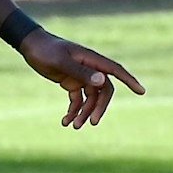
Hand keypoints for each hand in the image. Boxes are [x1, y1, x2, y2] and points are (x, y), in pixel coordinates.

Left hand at [17, 29, 144, 127]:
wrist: (31, 47)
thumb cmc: (46, 51)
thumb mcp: (61, 61)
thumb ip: (80, 71)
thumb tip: (103, 81)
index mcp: (92, 60)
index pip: (116, 71)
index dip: (130, 81)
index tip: (141, 91)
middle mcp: (90, 69)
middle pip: (103, 91)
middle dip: (99, 107)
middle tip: (91, 122)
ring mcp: (81, 77)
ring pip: (90, 99)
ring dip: (84, 112)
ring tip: (73, 126)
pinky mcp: (71, 83)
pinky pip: (77, 100)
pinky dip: (74, 110)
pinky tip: (66, 121)